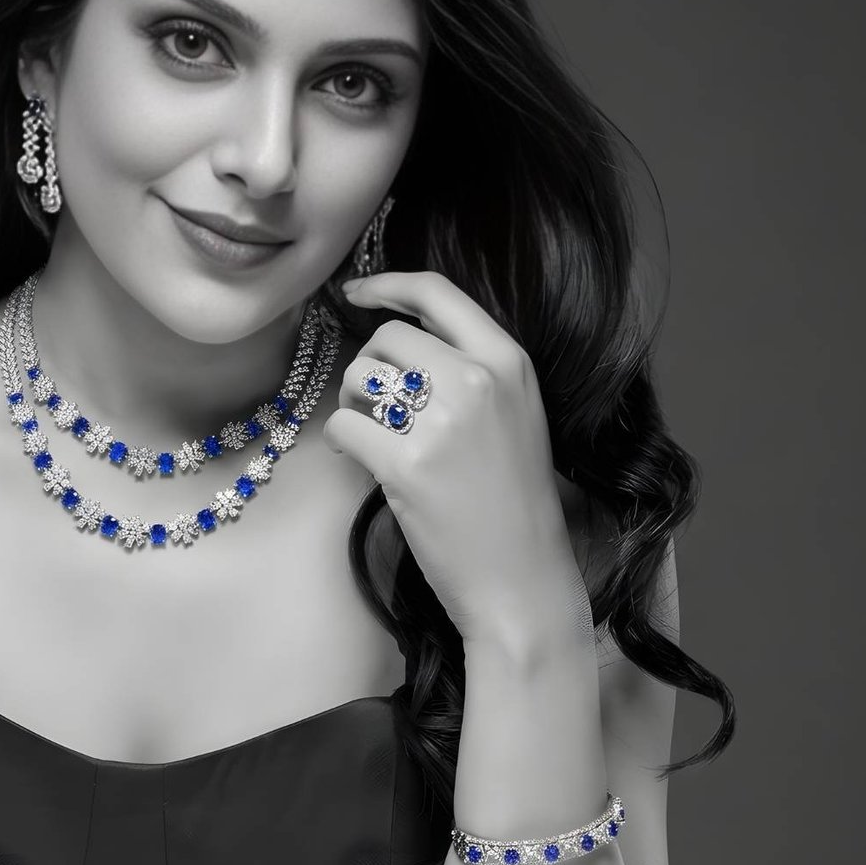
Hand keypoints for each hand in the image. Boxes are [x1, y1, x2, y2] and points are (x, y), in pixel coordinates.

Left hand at [322, 271, 591, 658]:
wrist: (522, 579)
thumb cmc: (513, 501)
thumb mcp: (516, 415)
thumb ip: (471, 370)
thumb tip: (398, 341)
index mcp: (509, 362)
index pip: (438, 293)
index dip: (388, 284)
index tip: (357, 292)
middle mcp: (479, 381)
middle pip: (390, 337)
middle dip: (369, 366)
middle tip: (374, 406)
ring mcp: (444, 423)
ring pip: (361, 377)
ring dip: (352, 403)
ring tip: (371, 435)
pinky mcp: (408, 466)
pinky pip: (345, 426)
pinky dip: (343, 441)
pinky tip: (359, 459)